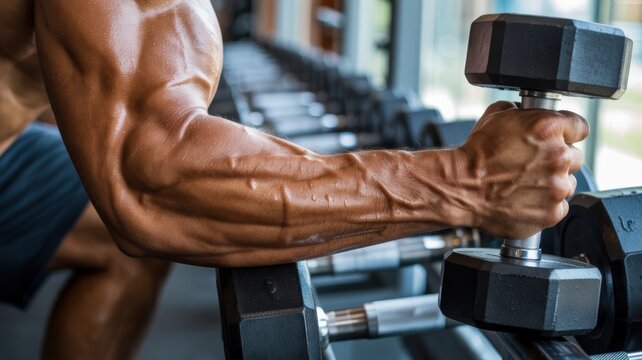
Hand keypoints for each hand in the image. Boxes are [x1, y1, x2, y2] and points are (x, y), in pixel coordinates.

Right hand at [457, 101, 588, 238]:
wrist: (460, 187)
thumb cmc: (474, 154)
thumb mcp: (496, 116)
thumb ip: (522, 112)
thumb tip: (528, 112)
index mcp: (549, 127)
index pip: (579, 127)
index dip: (566, 132)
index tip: (558, 139)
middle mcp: (558, 156)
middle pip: (575, 157)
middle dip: (557, 159)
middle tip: (533, 164)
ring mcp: (557, 187)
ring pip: (567, 183)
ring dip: (552, 183)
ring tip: (525, 184)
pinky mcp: (552, 213)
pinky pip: (558, 207)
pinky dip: (544, 206)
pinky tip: (524, 199)